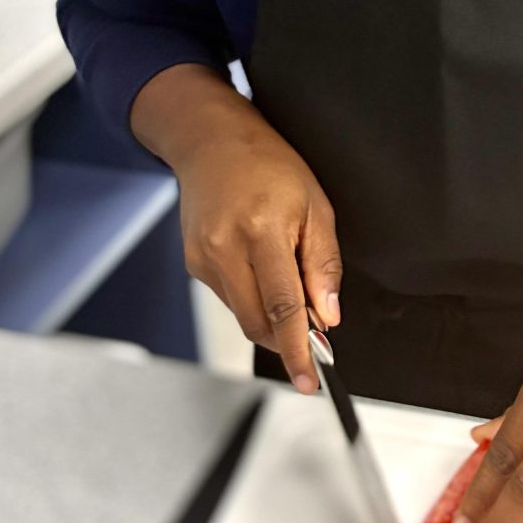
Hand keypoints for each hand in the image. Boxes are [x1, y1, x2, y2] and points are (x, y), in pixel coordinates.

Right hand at [132, 65, 341, 392]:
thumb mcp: (315, 206)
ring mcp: (204, 258)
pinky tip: (261, 269)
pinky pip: (230, 299)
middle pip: (259, 322)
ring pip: (243, 315)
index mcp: (262, 231)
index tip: (308, 380)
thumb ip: (323, 265)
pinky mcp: (194, 264)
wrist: (212, 142)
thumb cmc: (270, 167)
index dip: (298, 349)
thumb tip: (328, 316)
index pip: (283, 307)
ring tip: (289, 285)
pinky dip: (252, 298)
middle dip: (287, 340)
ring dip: (271, 319)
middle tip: (314, 335)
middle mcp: (226, 248)